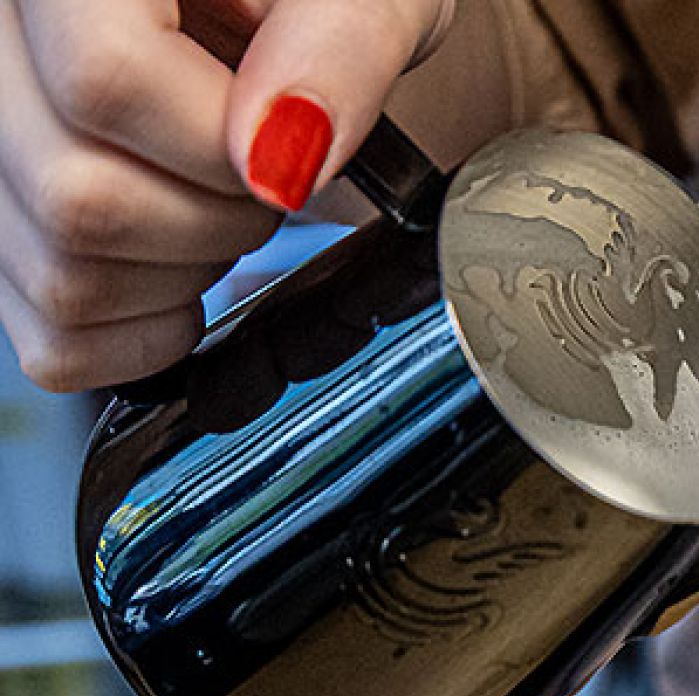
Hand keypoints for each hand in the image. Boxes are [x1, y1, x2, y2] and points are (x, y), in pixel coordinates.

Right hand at [0, 0, 453, 390]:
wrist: (280, 16)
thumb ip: (340, 47)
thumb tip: (283, 157)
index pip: (105, 81)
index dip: (223, 150)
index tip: (294, 156)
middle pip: (79, 197)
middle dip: (222, 220)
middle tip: (274, 175)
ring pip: (62, 273)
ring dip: (189, 274)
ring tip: (228, 201)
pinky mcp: (8, 221)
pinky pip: (53, 336)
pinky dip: (147, 330)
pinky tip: (190, 262)